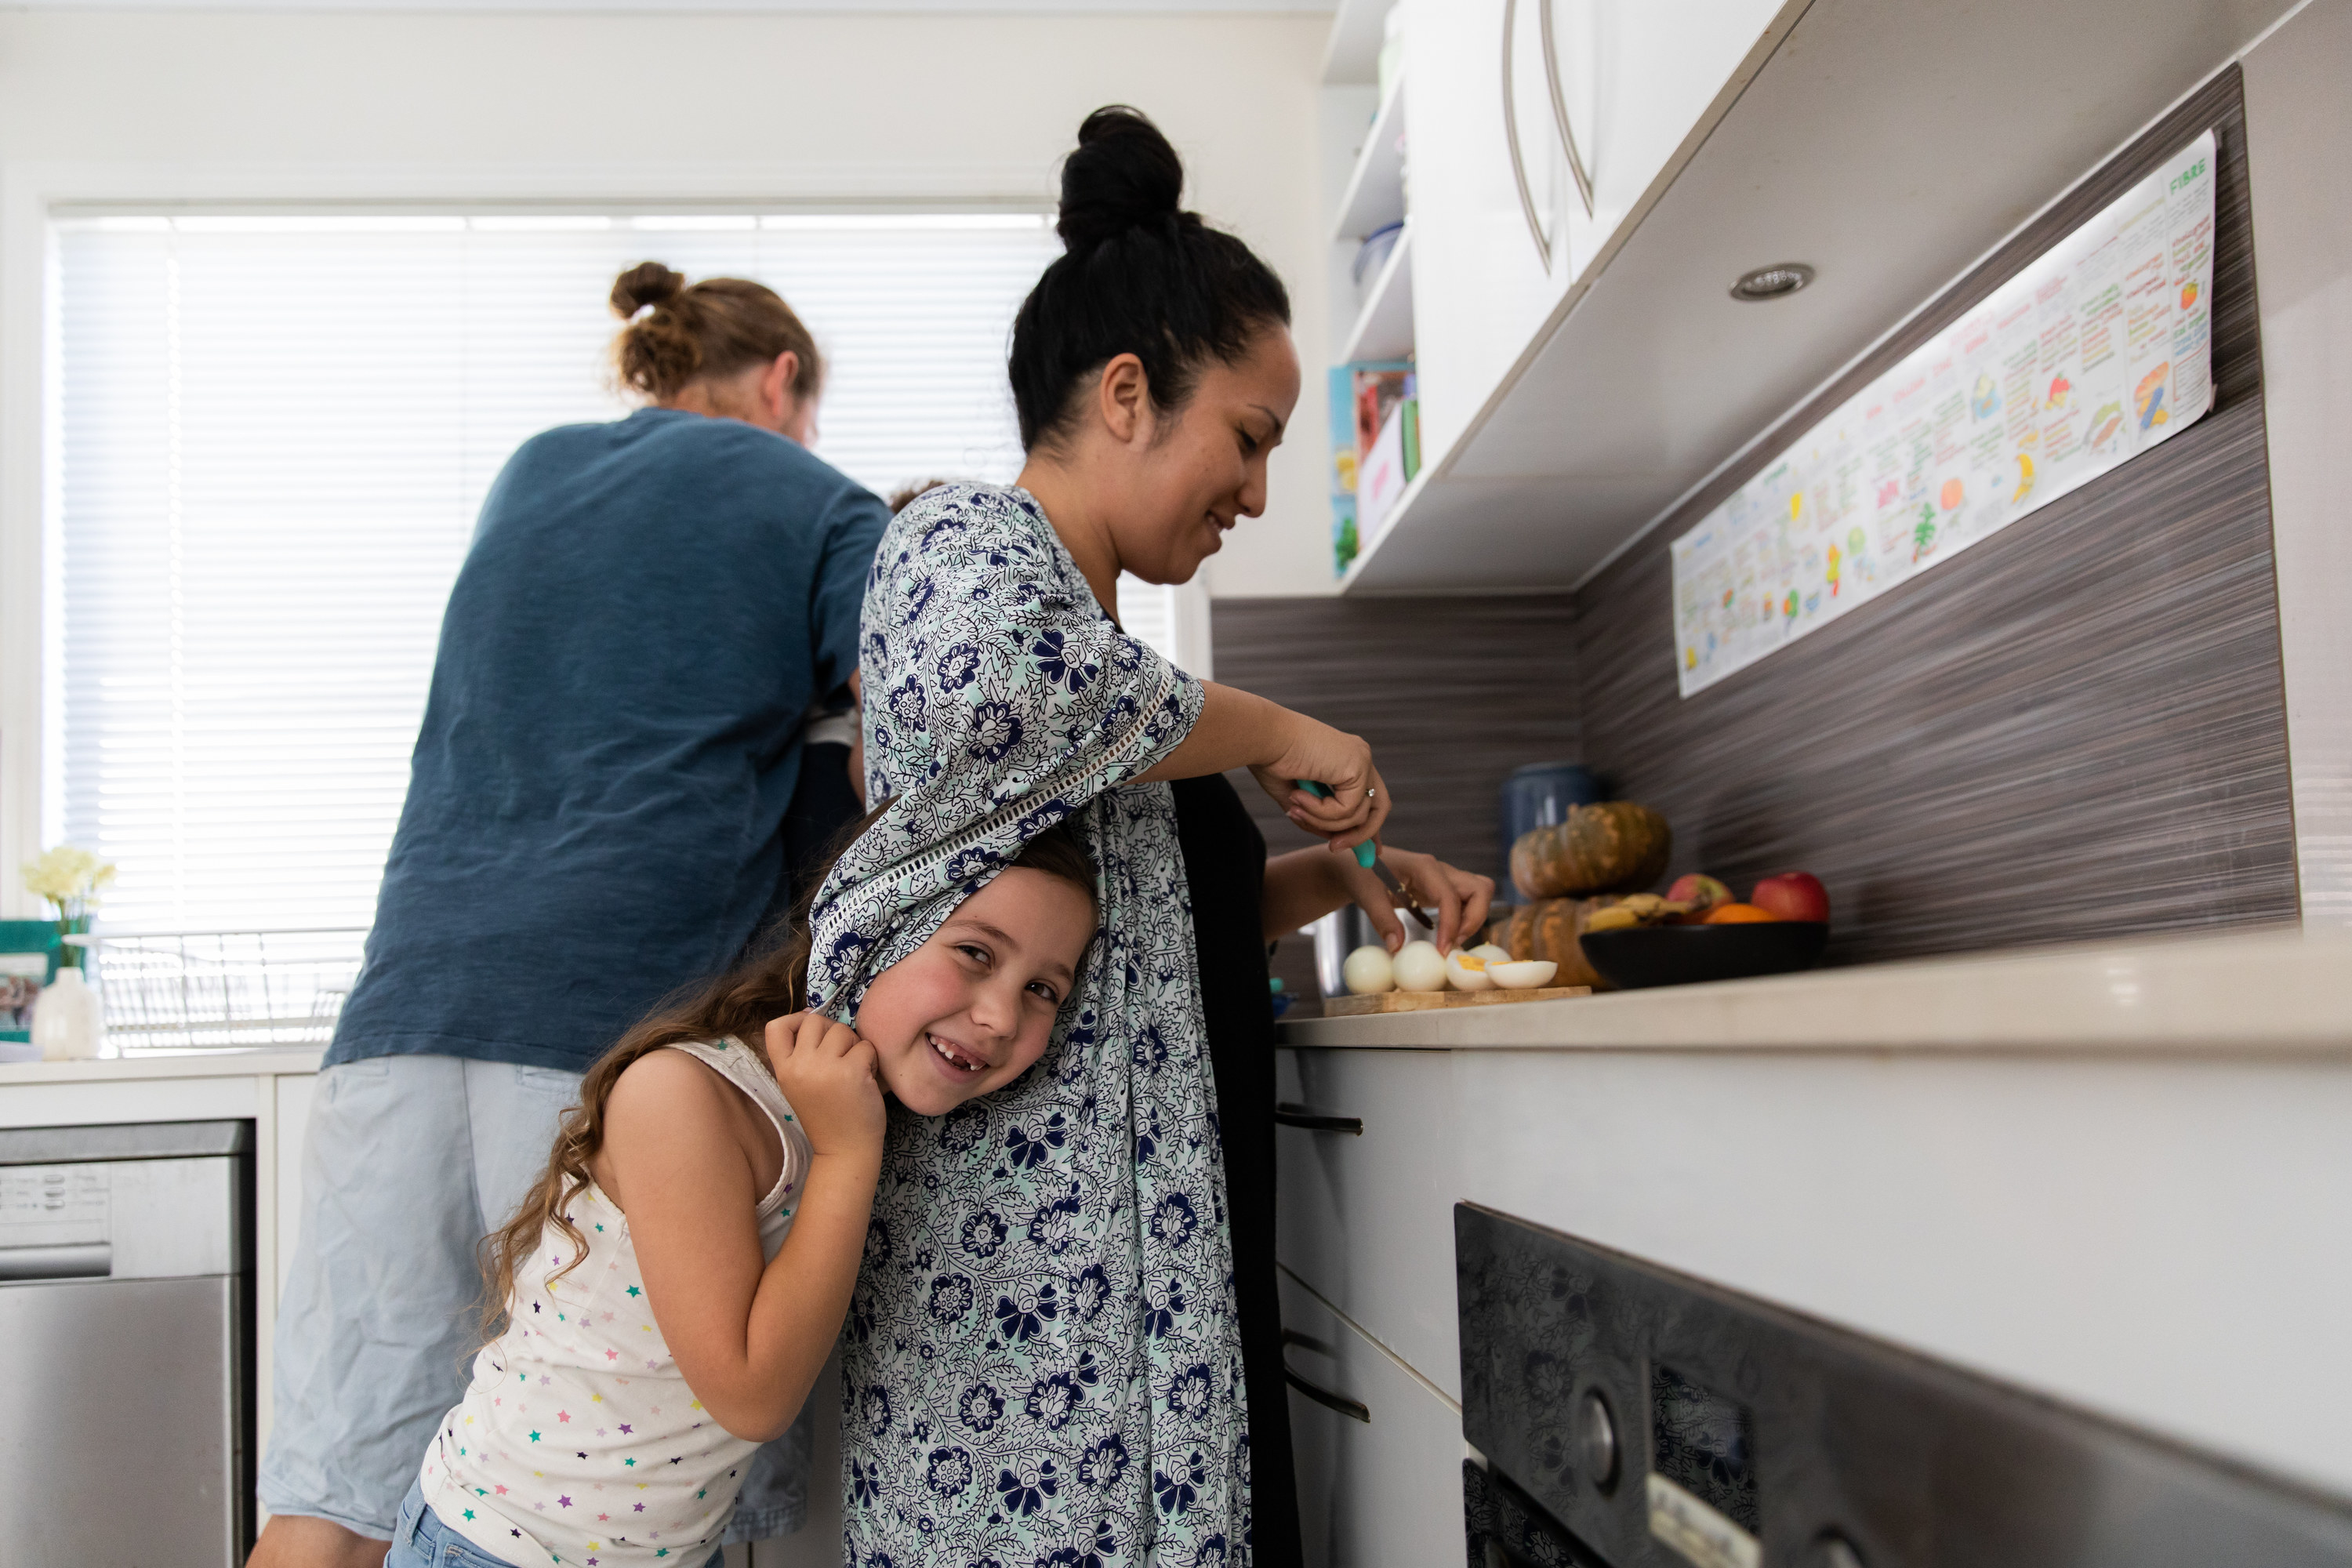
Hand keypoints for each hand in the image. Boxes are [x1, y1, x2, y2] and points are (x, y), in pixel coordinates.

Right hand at [763, 1012, 884, 1161]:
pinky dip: (871, 1059)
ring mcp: (825, 1068)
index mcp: (783, 1070)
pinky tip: (867, 1078)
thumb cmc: (827, 1116)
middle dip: (832, 1032)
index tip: (811, 1031)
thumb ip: (802, 1055)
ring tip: (855, 1069)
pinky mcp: (852, 1072)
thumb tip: (813, 1015)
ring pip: (842, 1030)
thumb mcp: (800, 1085)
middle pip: (814, 1021)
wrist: (844, 1151)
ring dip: (854, 1045)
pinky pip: (866, 1046)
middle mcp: (799, 1066)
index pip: (774, 1027)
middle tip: (841, 1056)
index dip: (794, 1019)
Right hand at [1246, 710, 1390, 856]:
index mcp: (1347, 760)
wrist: (1264, 737)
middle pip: (1379, 808)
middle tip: (1335, 847)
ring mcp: (1361, 760)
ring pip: (1357, 815)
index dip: (1370, 827)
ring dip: (1322, 820)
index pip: (1369, 798)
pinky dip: (1321, 812)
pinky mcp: (1357, 766)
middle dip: (1360, 835)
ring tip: (1295, 808)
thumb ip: (1318, 817)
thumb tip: (1333, 839)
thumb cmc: (1272, 759)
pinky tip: (1299, 796)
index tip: (1370, 851)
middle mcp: (1359, 758)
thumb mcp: (1298, 798)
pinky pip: (1347, 810)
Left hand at [1339, 847, 1495, 957]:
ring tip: (1451, 942)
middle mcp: (1440, 870)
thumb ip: (1382, 920)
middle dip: (1475, 919)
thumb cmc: (1360, 873)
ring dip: (1473, 919)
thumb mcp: (1366, 895)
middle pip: (1480, 889)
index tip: (1442, 951)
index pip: (1450, 897)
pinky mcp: (1441, 889)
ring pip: (1479, 893)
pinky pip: (1466, 901)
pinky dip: (1464, 919)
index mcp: (1424, 867)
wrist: (1356, 864)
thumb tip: (1398, 947)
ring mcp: (1444, 878)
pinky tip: (1445, 936)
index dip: (1451, 925)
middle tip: (1453, 944)